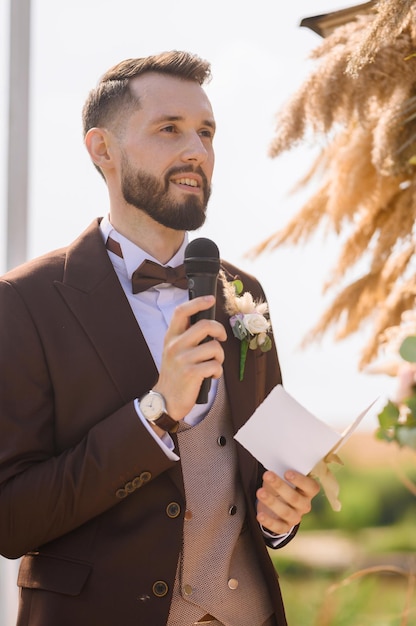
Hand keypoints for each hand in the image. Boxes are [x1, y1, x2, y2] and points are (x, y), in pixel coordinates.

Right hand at [153, 295, 226, 420]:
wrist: (165, 400)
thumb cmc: (175, 374)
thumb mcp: (173, 351)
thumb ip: (185, 337)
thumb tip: (208, 324)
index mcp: (171, 337)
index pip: (181, 312)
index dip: (198, 302)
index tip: (211, 299)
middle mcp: (175, 345)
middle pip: (205, 325)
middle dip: (219, 330)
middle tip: (221, 337)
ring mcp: (182, 359)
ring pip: (214, 347)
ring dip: (220, 356)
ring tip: (213, 364)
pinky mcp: (191, 373)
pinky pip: (215, 365)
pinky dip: (218, 371)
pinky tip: (212, 375)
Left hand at [256, 470, 319, 534]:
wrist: (278, 502)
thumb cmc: (282, 484)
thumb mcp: (285, 477)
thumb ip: (284, 470)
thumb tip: (275, 460)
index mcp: (308, 491)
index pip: (311, 487)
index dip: (300, 480)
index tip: (287, 472)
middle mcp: (304, 505)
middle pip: (295, 498)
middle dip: (280, 486)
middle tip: (267, 475)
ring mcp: (295, 517)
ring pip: (286, 512)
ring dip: (272, 502)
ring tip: (260, 492)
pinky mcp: (285, 527)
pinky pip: (278, 527)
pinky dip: (269, 522)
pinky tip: (259, 515)